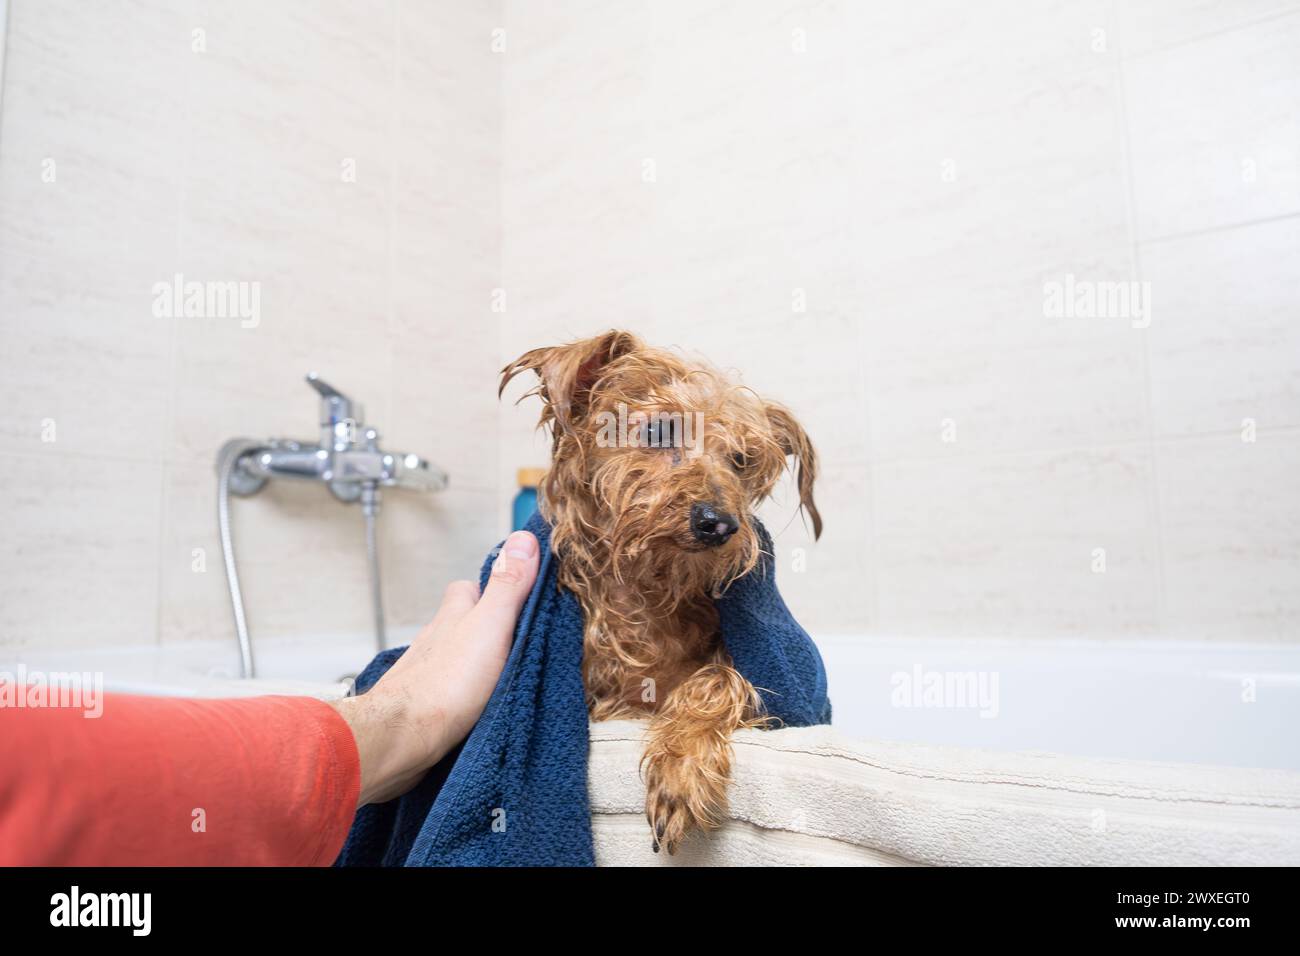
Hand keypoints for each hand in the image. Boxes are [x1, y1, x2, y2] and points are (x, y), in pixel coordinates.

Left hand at [331, 530, 539, 805]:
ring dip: (475, 663)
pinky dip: (465, 694)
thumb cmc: (446, 685)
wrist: (402, 739)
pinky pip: (450, 692)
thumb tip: (524, 539)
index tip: (520, 592)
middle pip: (461, 623)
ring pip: (454, 658)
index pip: (471, 588)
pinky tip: (479, 706)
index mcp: (454, 616)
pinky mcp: (425, 707)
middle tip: (516, 638)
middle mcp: (437, 640)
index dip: (493, 588)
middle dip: (484, 627)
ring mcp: (428, 673)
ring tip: (503, 674)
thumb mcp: (490, 627)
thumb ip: (509, 587)